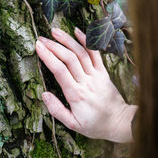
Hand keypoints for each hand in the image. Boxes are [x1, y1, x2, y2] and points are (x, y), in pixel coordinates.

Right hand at [36, 27, 136, 142]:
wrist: (119, 122)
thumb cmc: (95, 125)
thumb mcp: (73, 124)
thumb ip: (57, 110)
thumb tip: (44, 94)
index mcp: (75, 95)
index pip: (59, 71)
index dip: (48, 57)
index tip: (38, 47)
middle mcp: (86, 82)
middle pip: (68, 59)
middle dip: (53, 46)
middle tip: (41, 39)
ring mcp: (96, 75)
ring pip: (81, 53)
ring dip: (67, 40)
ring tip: (55, 31)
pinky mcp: (104, 73)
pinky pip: (95, 54)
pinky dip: (86, 41)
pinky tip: (77, 31)